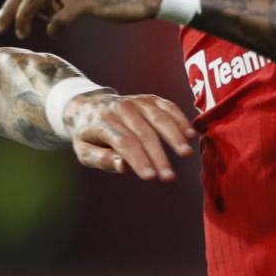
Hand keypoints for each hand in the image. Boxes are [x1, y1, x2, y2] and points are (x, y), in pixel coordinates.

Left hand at [64, 91, 194, 180]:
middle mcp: (121, 108)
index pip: (124, 142)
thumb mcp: (85, 151)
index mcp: (102, 122)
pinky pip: (168, 107)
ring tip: (186, 154)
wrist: (89, 105)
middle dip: (158, 156)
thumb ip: (102, 159)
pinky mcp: (150, 99)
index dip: (138, 159)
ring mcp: (137, 101)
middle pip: (143, 133)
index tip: (151, 177)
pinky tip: (190, 134)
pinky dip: (180, 120)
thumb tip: (123, 166)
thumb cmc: (88, 135)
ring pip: (159, 118)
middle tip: (169, 177)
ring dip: (174, 136)